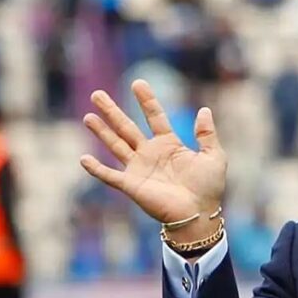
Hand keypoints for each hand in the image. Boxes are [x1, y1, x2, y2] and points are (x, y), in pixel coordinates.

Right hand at [79, 79, 226, 242]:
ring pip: (115, 145)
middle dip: (112, 111)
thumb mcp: (214, 156)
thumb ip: (207, 134)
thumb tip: (204, 110)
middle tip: (96, 94)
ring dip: (101, 132)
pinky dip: (96, 169)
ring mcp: (139, 169)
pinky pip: (110, 176)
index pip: (154, 117)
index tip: (137, 83)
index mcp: (169, 145)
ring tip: (87, 117)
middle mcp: (150, 154)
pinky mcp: (132, 185)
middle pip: (127, 127)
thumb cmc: (208, 188)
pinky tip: (83, 159)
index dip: (146, 100)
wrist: (199, 214)